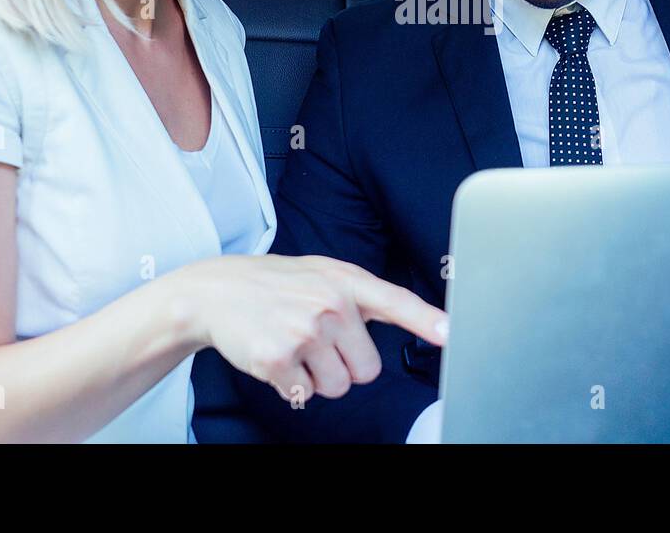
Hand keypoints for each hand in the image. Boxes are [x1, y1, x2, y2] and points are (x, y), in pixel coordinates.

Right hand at [185, 254, 446, 404]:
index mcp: (346, 282)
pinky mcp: (278, 357)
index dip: (426, 320)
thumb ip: (368, 296)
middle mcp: (329, 304)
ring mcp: (304, 331)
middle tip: (318, 342)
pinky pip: (305, 395)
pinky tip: (276, 356)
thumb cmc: (279, 284)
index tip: (451, 333)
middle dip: (345, 365)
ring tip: (296, 347)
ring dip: (318, 377)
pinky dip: (291, 385)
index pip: (396, 302)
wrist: (218, 291)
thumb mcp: (326, 274)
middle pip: (368, 370)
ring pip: (338, 387)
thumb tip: (422, 319)